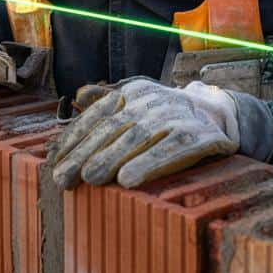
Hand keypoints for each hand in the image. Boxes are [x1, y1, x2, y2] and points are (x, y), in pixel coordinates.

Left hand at [48, 78, 238, 188]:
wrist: (218, 112)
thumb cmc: (168, 112)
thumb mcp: (140, 99)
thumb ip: (109, 100)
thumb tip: (78, 95)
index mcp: (134, 92)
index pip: (98, 114)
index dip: (75, 138)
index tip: (55, 161)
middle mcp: (153, 100)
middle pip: (113, 128)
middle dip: (85, 154)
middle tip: (63, 177)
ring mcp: (176, 116)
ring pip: (138, 138)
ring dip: (111, 159)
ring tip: (89, 179)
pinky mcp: (199, 135)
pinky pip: (170, 150)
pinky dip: (148, 164)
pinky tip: (128, 180)